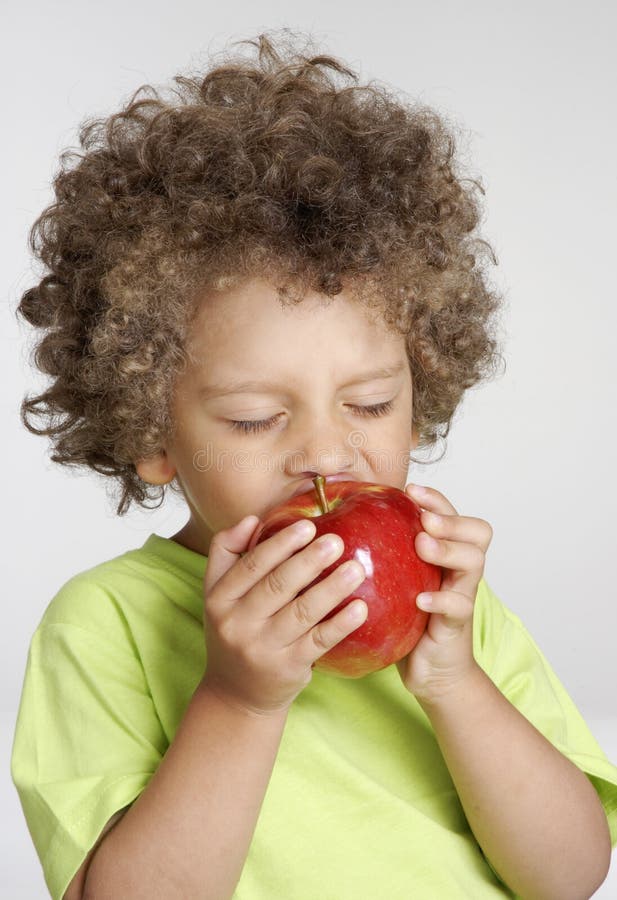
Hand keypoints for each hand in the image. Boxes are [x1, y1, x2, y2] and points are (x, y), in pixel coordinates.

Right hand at [199, 515, 367, 716]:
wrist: (235, 695)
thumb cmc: (236, 630)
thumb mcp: (218, 594)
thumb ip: (227, 552)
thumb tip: (252, 519)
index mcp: (219, 599)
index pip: (251, 565)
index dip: (280, 544)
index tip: (307, 526)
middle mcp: (237, 624)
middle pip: (277, 586)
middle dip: (309, 561)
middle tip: (336, 541)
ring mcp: (263, 649)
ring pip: (302, 612)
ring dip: (331, 589)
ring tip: (355, 569)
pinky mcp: (288, 668)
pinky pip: (319, 641)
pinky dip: (340, 624)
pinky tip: (360, 608)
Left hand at [395, 483, 493, 705]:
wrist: (432, 671)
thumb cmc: (407, 619)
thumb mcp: (395, 580)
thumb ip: (382, 552)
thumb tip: (336, 518)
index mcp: (446, 554)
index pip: (454, 515)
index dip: (437, 499)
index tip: (410, 489)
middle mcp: (460, 570)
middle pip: (478, 532)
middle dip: (450, 519)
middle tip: (424, 521)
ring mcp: (462, 595)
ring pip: (474, 562)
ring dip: (447, 550)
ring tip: (422, 546)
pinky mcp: (457, 624)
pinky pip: (459, 606)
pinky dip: (441, 599)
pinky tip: (420, 599)